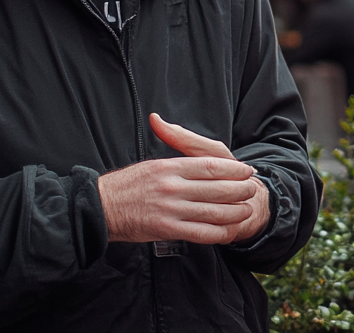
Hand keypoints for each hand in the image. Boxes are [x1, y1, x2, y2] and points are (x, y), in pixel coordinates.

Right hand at [98, 114, 258, 244]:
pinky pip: (202, 233)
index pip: (211, 166)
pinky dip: (220, 232)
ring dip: (235, 212)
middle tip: (251, 191)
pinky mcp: (167, 230)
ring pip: (214, 211)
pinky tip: (229, 230)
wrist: (102, 209)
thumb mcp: (151, 161)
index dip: (233, 170)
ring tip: (245, 210)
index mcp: (170, 167)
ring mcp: (171, 209)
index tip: (247, 171)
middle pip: (217, 188)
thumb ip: (167, 144)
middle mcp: (172, 187)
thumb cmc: (128, 186)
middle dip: (240, 191)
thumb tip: (160, 119)